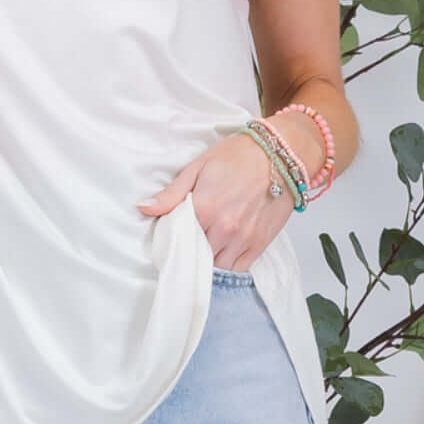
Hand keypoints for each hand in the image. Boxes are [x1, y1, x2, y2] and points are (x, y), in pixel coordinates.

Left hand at [135, 132, 296, 270]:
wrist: (280, 154)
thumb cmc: (238, 156)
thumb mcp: (199, 167)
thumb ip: (172, 193)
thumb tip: (144, 208)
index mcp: (204, 209)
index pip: (177, 238)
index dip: (172, 238)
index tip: (170, 235)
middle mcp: (223, 229)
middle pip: (196, 255)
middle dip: (190, 250)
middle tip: (187, 242)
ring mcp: (243, 239)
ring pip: (217, 266)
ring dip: (208, 260)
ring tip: (205, 247)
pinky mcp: (260, 244)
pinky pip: (239, 269)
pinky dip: (228, 266)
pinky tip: (223, 254)